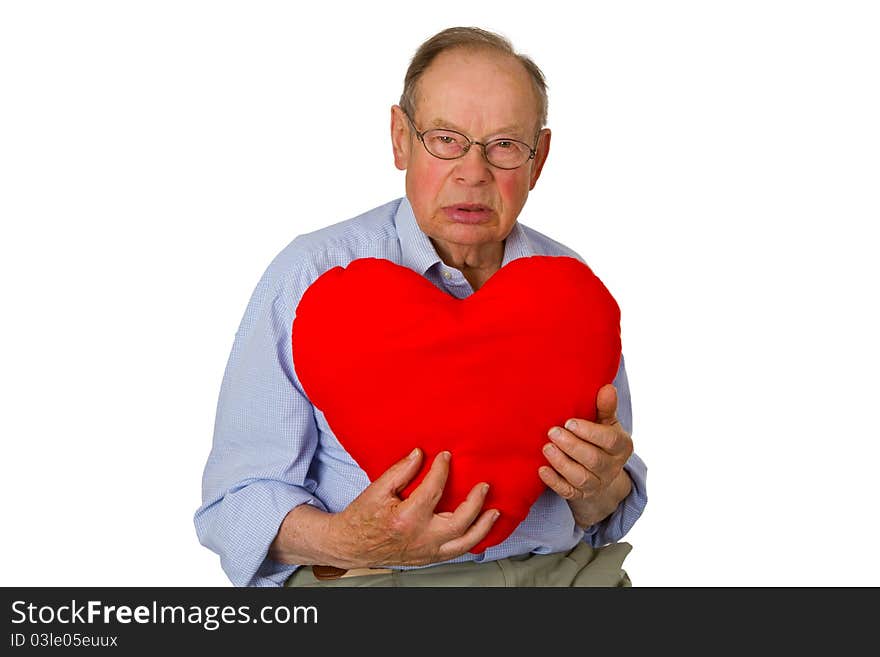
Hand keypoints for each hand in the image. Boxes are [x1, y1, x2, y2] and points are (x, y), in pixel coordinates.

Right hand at [328, 448, 499, 567]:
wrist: (351, 545)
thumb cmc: (362, 517)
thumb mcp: (377, 489)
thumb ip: (400, 471)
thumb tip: (419, 454)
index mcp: (406, 519)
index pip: (434, 490)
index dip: (442, 469)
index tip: (447, 456)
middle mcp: (421, 538)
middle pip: (459, 522)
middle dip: (476, 502)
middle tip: (484, 486)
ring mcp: (427, 552)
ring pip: (464, 544)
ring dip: (483, 527)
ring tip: (494, 512)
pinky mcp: (428, 558)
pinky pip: (457, 552)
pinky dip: (471, 541)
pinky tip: (479, 530)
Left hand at [539, 384, 633, 527]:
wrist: (598, 469)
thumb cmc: (599, 437)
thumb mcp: (605, 422)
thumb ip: (605, 407)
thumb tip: (607, 387)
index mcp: (621, 446)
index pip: (610, 440)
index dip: (589, 432)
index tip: (569, 422)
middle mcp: (612, 467)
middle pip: (594, 460)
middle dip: (572, 446)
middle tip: (552, 432)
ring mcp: (597, 484)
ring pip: (581, 478)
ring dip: (562, 463)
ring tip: (546, 448)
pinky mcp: (581, 495)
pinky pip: (568, 493)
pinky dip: (554, 482)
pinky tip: (541, 470)